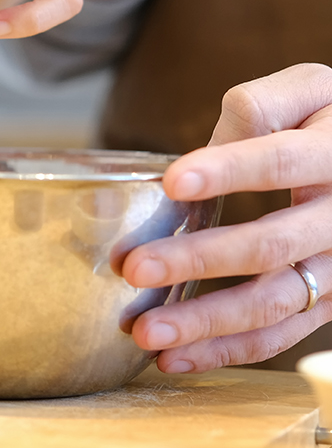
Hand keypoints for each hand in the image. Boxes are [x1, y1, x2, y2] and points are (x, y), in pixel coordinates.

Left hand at [120, 63, 331, 371]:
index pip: (280, 161)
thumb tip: (208, 148)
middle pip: (272, 244)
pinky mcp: (325, 300)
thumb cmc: (326, 115)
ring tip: (144, 330)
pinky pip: (279, 334)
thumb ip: (260, 107)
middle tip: (134, 266)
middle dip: (200, 259)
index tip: (172, 182)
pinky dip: (225, 351)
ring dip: (206, 322)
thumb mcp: (307, 90)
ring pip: (275, 303)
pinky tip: (173, 357)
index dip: (227, 170)